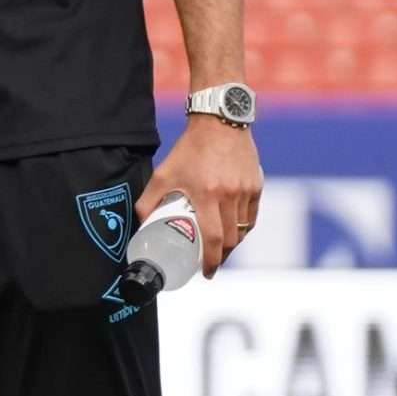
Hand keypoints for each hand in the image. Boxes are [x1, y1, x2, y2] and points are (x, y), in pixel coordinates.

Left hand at [140, 113, 261, 278]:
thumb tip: (140, 225)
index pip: (213, 238)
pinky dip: (244, 228)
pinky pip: (252, 215)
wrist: (219, 122)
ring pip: (243, 229)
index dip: (211, 260)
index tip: (207, 273)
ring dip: (233, 244)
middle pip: (230, 239)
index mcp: (205, 194)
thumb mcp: (163, 174)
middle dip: (222, 256)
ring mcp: (245, 190)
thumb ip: (149, 201)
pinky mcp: (256, 185)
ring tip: (221, 249)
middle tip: (211, 263)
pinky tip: (235, 231)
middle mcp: (229, 195)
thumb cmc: (189, 149)